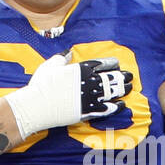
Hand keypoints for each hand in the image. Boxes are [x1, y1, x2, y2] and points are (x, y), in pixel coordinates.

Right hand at [5, 54, 132, 139]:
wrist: (35, 106)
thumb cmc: (40, 85)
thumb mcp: (50, 65)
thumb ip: (61, 58)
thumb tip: (68, 53)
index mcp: (83, 69)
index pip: (104, 64)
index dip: (112, 64)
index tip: (116, 65)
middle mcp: (90, 82)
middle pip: (113, 78)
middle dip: (122, 77)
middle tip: (129, 77)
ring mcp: (90, 98)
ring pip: (113, 92)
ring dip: (123, 90)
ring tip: (129, 88)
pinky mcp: (88, 112)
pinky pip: (107, 108)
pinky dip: (116, 106)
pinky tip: (121, 104)